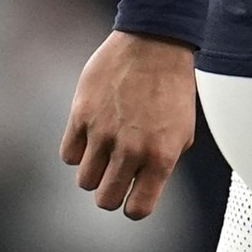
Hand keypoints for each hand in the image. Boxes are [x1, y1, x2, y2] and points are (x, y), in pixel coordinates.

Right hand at [60, 30, 196, 218]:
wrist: (155, 42)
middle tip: (116, 175)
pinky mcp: (82, 115)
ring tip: (106, 150)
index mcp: (161, 156)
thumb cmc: (172, 85)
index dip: (133, 206)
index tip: (132, 197)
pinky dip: (78, 150)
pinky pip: (69, 155)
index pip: (137, 209)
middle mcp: (131, 149)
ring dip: (94, 171)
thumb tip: (141, 186)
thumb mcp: (183, 130)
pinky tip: (91, 135)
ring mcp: (104, 133)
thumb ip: (163, 162)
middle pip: (106, 200)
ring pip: (85, 181)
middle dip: (110, 193)